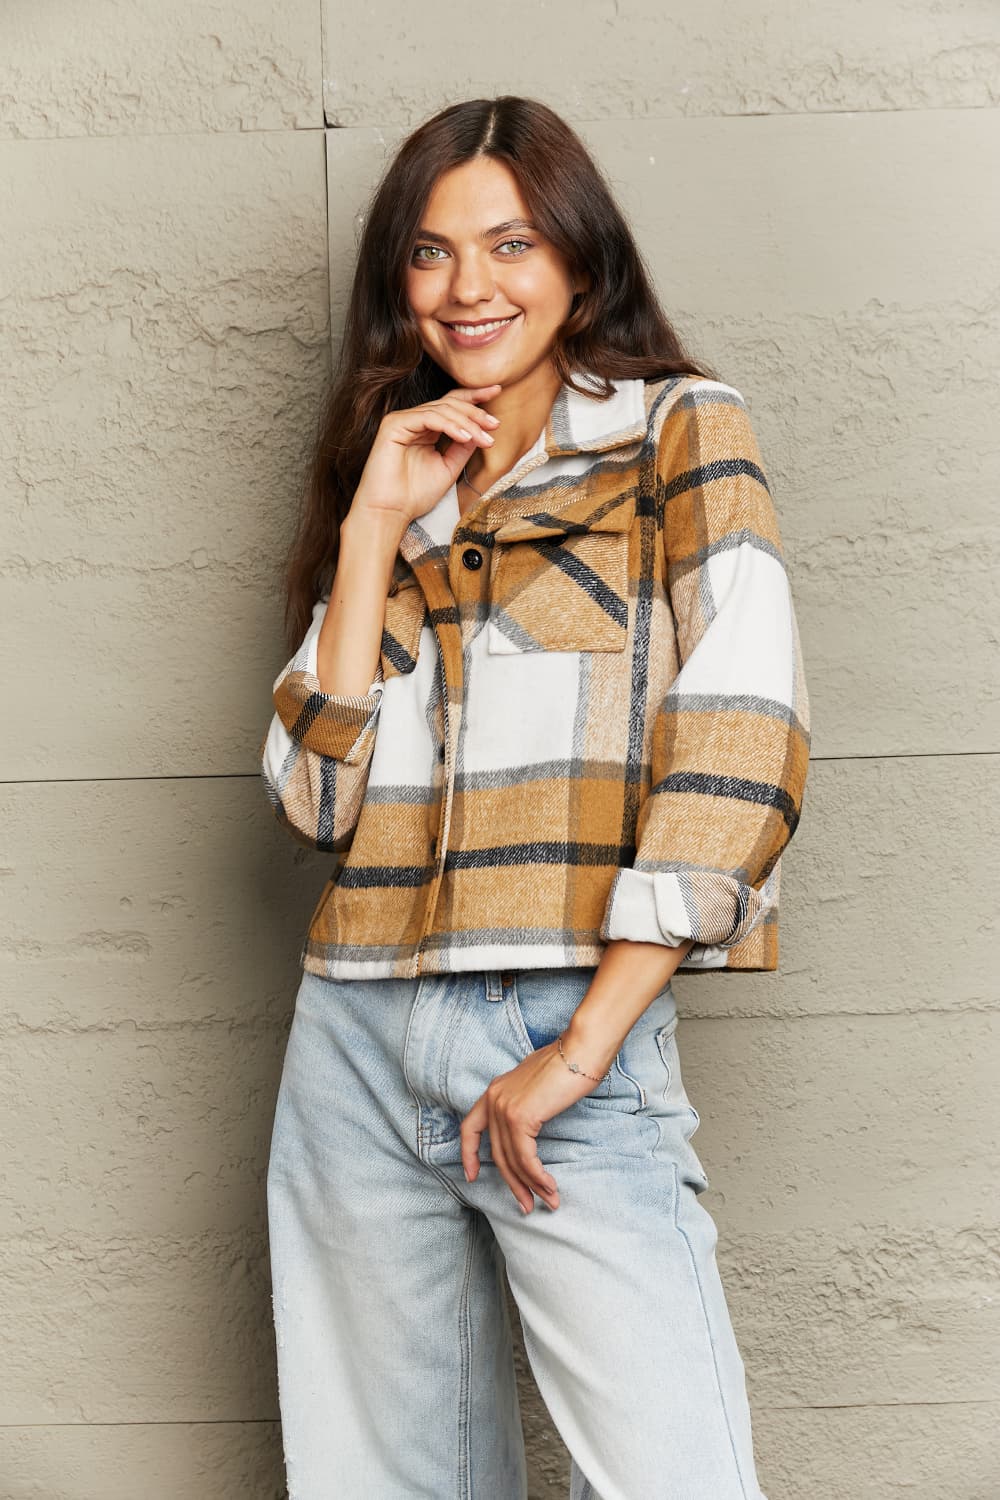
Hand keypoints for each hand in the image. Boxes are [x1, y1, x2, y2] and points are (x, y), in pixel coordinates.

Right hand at [352, 383, 501, 526]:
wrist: (391, 512)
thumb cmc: (415, 495)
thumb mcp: (449, 468)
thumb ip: (463, 447)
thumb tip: (482, 430)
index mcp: (426, 428)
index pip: (452, 405)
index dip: (474, 397)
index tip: (498, 391)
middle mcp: (414, 420)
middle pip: (449, 404)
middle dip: (475, 412)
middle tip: (495, 424)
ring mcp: (402, 420)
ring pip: (441, 410)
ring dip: (467, 423)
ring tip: (484, 437)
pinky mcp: (393, 425)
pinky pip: (427, 417)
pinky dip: (449, 425)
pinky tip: (465, 436)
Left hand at [460, 1039, 612, 1213]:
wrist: (581, 1050)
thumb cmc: (568, 1064)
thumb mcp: (536, 1084)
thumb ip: (526, 1102)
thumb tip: (529, 1123)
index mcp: (495, 1090)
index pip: (470, 1127)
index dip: (468, 1154)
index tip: (471, 1176)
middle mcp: (494, 1099)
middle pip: (497, 1153)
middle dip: (513, 1184)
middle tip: (527, 1205)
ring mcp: (504, 1108)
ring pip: (512, 1160)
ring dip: (531, 1186)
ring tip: (548, 1202)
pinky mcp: (521, 1117)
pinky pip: (525, 1158)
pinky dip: (537, 1177)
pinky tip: (549, 1187)